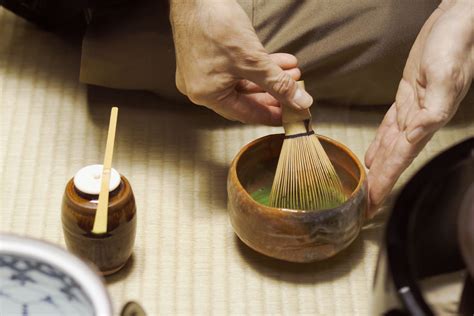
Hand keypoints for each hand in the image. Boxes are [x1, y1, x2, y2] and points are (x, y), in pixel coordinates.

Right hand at [169, 0, 312, 124]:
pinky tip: (279, 61)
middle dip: (273, 92)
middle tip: (295, 93)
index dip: (271, 115)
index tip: (291, 116)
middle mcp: (201, 87)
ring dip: (269, 77)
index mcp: (207, 95)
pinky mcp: (207, 56)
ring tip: (292, 72)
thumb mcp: (253, 60)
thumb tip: (301, 102)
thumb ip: (278, 84)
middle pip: (245, 98)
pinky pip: (236, 68)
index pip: (245, 114)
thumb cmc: (216, 26)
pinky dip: (257, 65)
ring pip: (243, 81)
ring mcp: (202, 71)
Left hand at [364, 0, 472, 217]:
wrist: (460, 20)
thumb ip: (434, 108)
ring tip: (366, 186)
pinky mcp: (408, 95)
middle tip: (364, 205)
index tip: (372, 204)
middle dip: (379, 183)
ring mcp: (413, 109)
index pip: (400, 160)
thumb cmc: (456, 44)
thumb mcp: (446, 76)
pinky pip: (390, 127)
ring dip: (378, 168)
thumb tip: (416, 134)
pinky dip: (380, 144)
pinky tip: (373, 156)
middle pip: (393, 159)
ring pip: (390, 146)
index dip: (385, 182)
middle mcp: (419, 120)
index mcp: (427, 121)